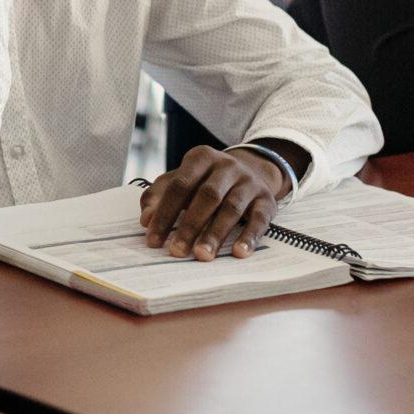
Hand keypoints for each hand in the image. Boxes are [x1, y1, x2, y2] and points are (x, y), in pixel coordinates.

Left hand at [141, 145, 291, 259]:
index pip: (179, 186)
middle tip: (177, 251)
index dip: (164, 213)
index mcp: (201, 158)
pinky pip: (259, 219)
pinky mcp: (267, 200)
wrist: (252, 170)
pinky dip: (249, 237)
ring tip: (202, 255)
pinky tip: (238, 253)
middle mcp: (227, 166)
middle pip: (207, 196)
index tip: (153, 240)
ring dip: (216, 234)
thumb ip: (160, 194)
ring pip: (231, 208)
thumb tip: (146, 219)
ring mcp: (249, 182)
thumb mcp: (183, 179)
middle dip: (190, 226)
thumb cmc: (207, 180)